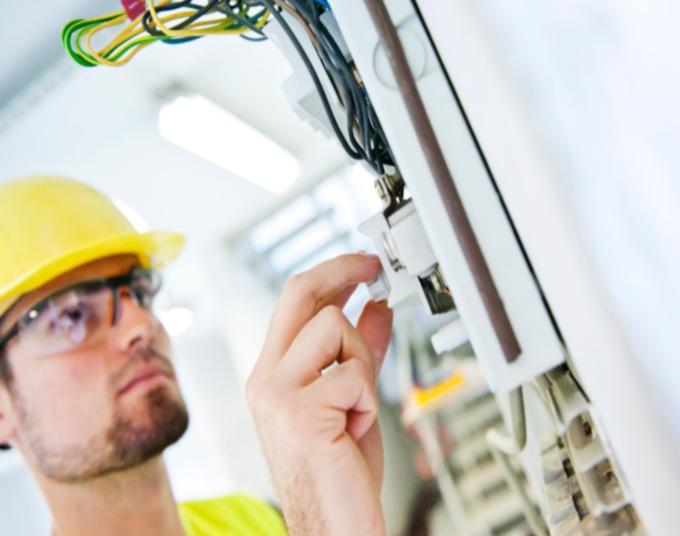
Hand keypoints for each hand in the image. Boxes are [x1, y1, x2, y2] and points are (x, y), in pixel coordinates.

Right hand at [246, 253, 392, 535]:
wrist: (334, 527)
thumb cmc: (339, 473)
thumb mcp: (353, 399)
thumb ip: (361, 353)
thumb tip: (376, 308)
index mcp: (274, 372)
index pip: (295, 302)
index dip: (332, 274)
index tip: (363, 265)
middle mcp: (266, 377)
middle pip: (299, 292)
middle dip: (342, 270)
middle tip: (373, 267)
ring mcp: (276, 392)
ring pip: (334, 327)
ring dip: (361, 362)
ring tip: (357, 406)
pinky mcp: (297, 411)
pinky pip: (353, 375)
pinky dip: (366, 401)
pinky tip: (353, 430)